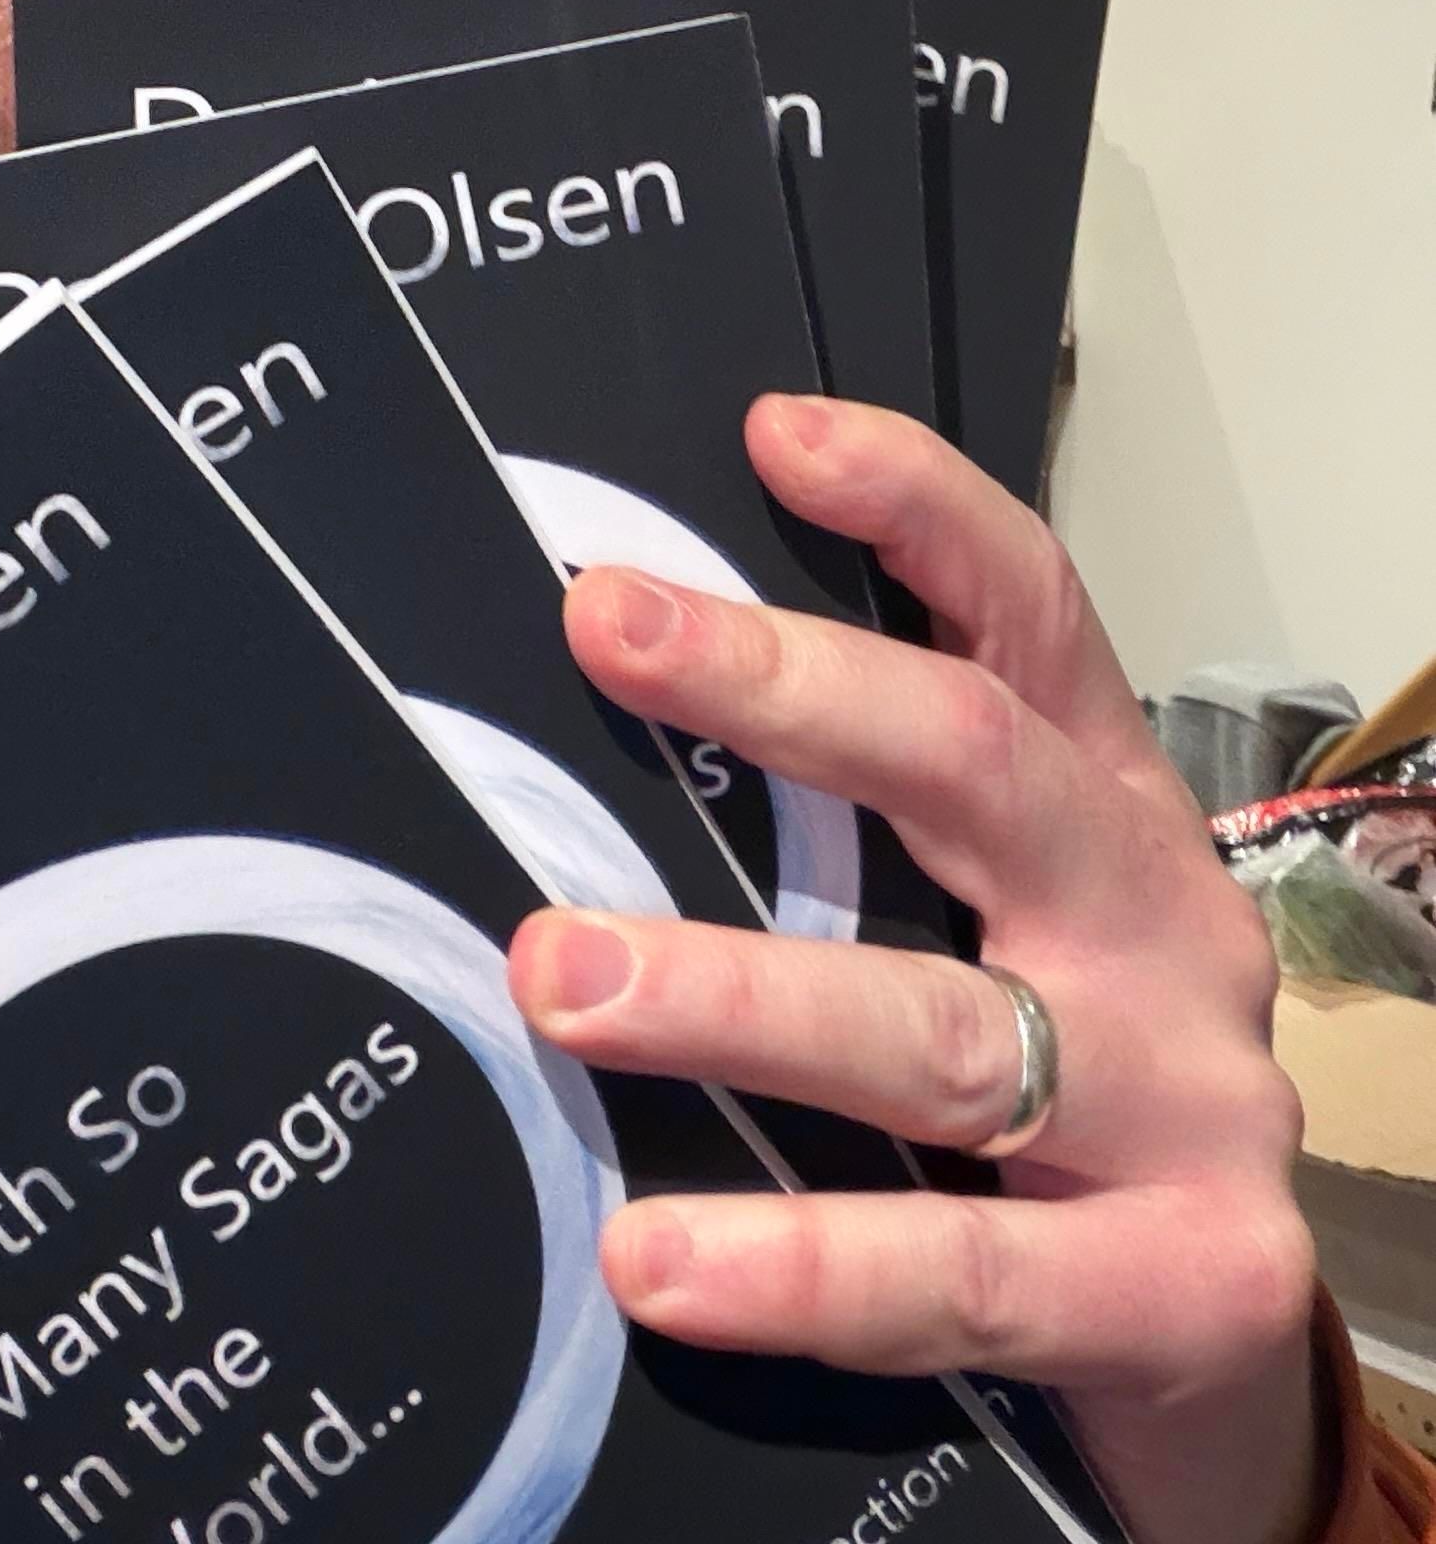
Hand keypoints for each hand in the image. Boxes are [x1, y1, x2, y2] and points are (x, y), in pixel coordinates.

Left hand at [508, 394, 1320, 1543]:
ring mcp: (1187, 1106)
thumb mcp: (991, 926)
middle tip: (608, 630)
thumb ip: (852, 836)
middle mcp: (1157, 924)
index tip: (773, 434)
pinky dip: (802, 1262)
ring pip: (941, 1029)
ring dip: (735, 995)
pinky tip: (656, 1255)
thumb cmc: (1064, 1099)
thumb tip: (588, 731)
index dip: (918, 508)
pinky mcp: (1189, 1288)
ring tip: (561, 976)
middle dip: (786, 687)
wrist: (1223, 1348)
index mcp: (1105, 810)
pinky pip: (970, 1272)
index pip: (1029, 613)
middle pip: (979, 766)